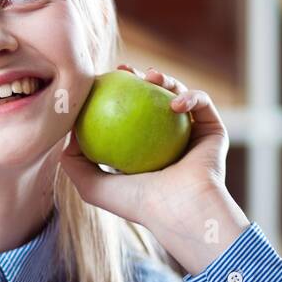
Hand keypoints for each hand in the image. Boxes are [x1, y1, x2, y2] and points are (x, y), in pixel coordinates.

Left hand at [58, 65, 230, 230]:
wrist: (181, 210)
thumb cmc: (137, 202)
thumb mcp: (90, 185)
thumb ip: (73, 161)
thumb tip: (67, 131)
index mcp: (142, 150)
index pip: (127, 113)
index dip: (114, 93)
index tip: (101, 80)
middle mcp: (167, 141)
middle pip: (152, 98)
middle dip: (138, 77)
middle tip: (125, 71)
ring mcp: (191, 134)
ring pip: (178, 94)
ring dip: (166, 79)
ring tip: (151, 78)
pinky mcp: (213, 131)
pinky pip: (202, 104)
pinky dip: (190, 97)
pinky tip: (175, 102)